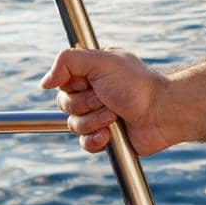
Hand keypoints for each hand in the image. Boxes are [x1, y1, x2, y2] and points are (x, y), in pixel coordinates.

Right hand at [40, 47, 173, 155]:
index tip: (91, 82)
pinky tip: (110, 134)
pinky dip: (96, 140)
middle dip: (86, 104)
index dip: (74, 85)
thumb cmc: (136, 84)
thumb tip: (44, 82)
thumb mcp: (101, 61)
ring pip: (73, 125)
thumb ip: (68, 61)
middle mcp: (93, 91)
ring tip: (116, 115)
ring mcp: (98, 115)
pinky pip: (84, 144)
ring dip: (95, 121)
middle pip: (65, 104)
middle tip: (108, 98)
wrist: (161, 113)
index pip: (62, 81)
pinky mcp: (104, 136)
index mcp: (92, 72)